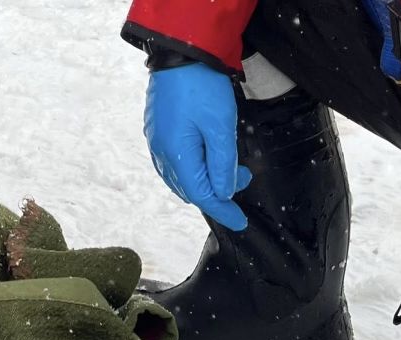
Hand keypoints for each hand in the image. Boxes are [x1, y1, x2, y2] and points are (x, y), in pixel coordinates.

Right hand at [145, 62, 252, 230]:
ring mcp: (156, 143)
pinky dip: (193, 168)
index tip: (240, 221)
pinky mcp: (158, 131)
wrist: (179, 55)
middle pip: (188, 188)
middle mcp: (161, 154)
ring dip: (205, 179)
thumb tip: (224, 191)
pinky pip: (174, 162)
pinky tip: (206, 157)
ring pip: (180, 177)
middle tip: (243, 178)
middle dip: (216, 192)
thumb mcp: (221, 127)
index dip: (222, 209)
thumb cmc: (201, 89)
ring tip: (229, 166)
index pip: (201, 194)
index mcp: (176, 156)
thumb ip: (223, 164)